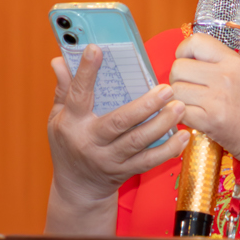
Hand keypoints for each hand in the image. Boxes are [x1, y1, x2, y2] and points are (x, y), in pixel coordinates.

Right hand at [45, 46, 187, 228]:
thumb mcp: (57, 118)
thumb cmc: (68, 146)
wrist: (78, 190)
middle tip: (167, 89)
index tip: (96, 49)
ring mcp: (109, 158)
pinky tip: (183, 137)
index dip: (86, 72)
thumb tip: (58, 61)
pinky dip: (168, 150)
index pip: (78, 94)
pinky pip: (149, 161)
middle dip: (145, 105)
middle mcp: (90, 141)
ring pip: (138, 142)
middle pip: (119, 121)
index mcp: (71, 123)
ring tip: (179, 108)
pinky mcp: (125, 171)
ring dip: (161, 124)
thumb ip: (63, 89)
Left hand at [168, 31, 239, 166]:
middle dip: (178, 79)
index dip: (184, 52)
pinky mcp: (209, 121)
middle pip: (178, 67)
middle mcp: (224, 76)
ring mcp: (216, 99)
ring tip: (192, 104)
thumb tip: (192, 58)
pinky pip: (179, 111)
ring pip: (175, 90)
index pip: (195, 42)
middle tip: (189, 89)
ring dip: (178, 98)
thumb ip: (221, 63)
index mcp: (234, 62)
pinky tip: (193, 118)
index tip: (187, 62)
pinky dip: (181, 116)